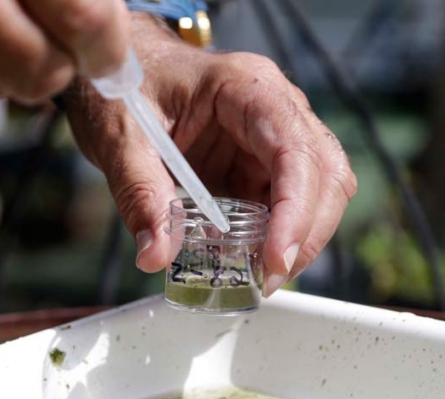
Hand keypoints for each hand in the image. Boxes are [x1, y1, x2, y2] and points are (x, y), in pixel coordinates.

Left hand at [63, 14, 356, 296]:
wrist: (119, 72)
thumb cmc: (124, 87)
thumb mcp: (121, 138)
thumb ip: (139, 194)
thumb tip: (157, 254)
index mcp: (247, 87)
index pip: (296, 149)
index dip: (297, 209)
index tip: (277, 258)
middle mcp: (276, 107)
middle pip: (325, 172)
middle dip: (307, 232)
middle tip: (269, 279)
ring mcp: (274, 136)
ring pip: (319, 190)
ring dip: (300, 238)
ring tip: (261, 276)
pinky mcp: (263, 163)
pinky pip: (289, 203)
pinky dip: (278, 236)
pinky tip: (251, 259)